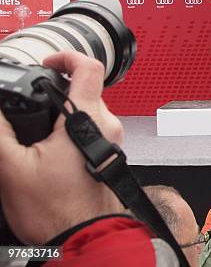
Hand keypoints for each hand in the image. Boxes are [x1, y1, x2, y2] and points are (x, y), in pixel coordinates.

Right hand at [0, 52, 123, 243]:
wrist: (83, 239)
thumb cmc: (55, 211)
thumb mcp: (13, 168)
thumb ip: (1, 131)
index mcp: (87, 119)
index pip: (90, 67)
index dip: (68, 56)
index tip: (49, 61)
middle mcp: (108, 125)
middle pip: (86, 89)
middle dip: (57, 90)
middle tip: (33, 101)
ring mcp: (113, 140)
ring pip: (89, 109)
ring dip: (64, 111)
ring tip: (39, 130)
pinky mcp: (111, 153)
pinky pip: (93, 128)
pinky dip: (72, 127)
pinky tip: (51, 146)